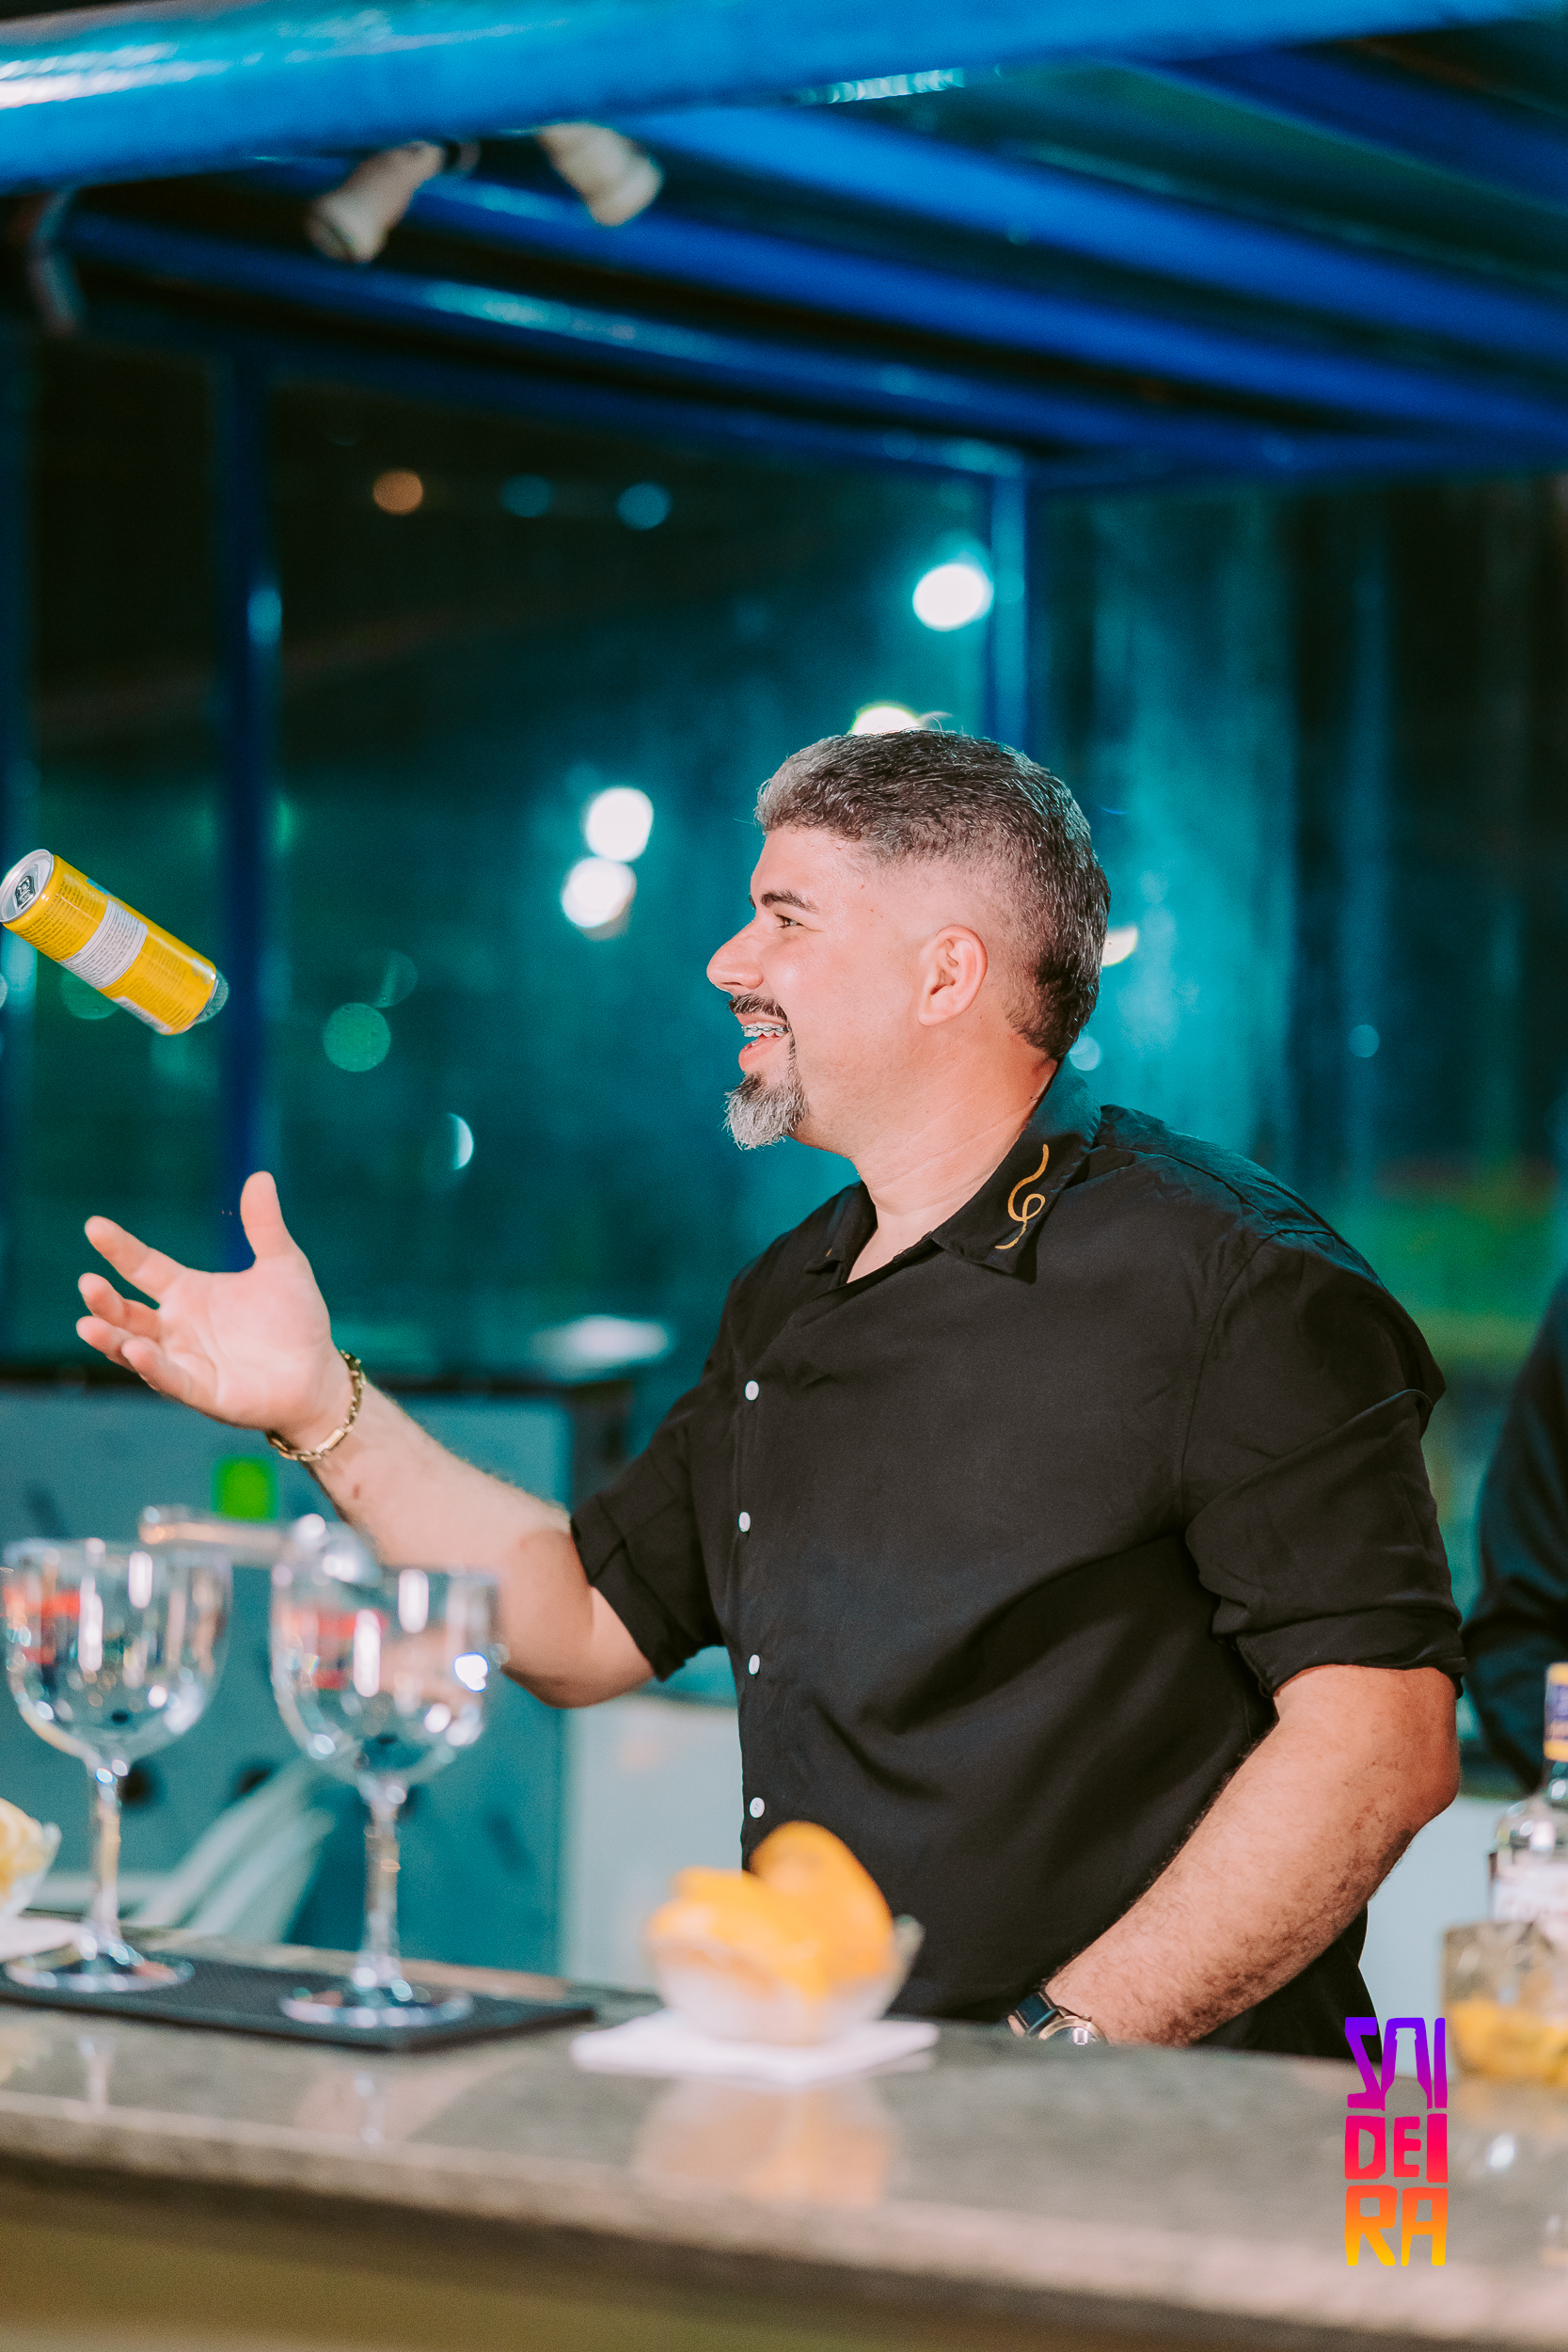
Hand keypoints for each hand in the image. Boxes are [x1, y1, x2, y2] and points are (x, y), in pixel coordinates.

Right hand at [76, 1172, 349, 1446]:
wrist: (317, 1373)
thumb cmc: (295, 1319)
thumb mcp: (283, 1265)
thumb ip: (264, 1226)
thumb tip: (260, 1176)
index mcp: (188, 1292)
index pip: (144, 1267)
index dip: (119, 1249)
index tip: (93, 1226)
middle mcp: (177, 1326)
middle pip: (127, 1311)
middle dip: (104, 1300)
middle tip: (87, 1282)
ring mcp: (184, 1360)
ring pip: (134, 1349)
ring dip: (111, 1338)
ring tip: (88, 1324)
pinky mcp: (200, 1391)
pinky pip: (169, 1378)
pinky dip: (151, 1367)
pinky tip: (136, 1351)